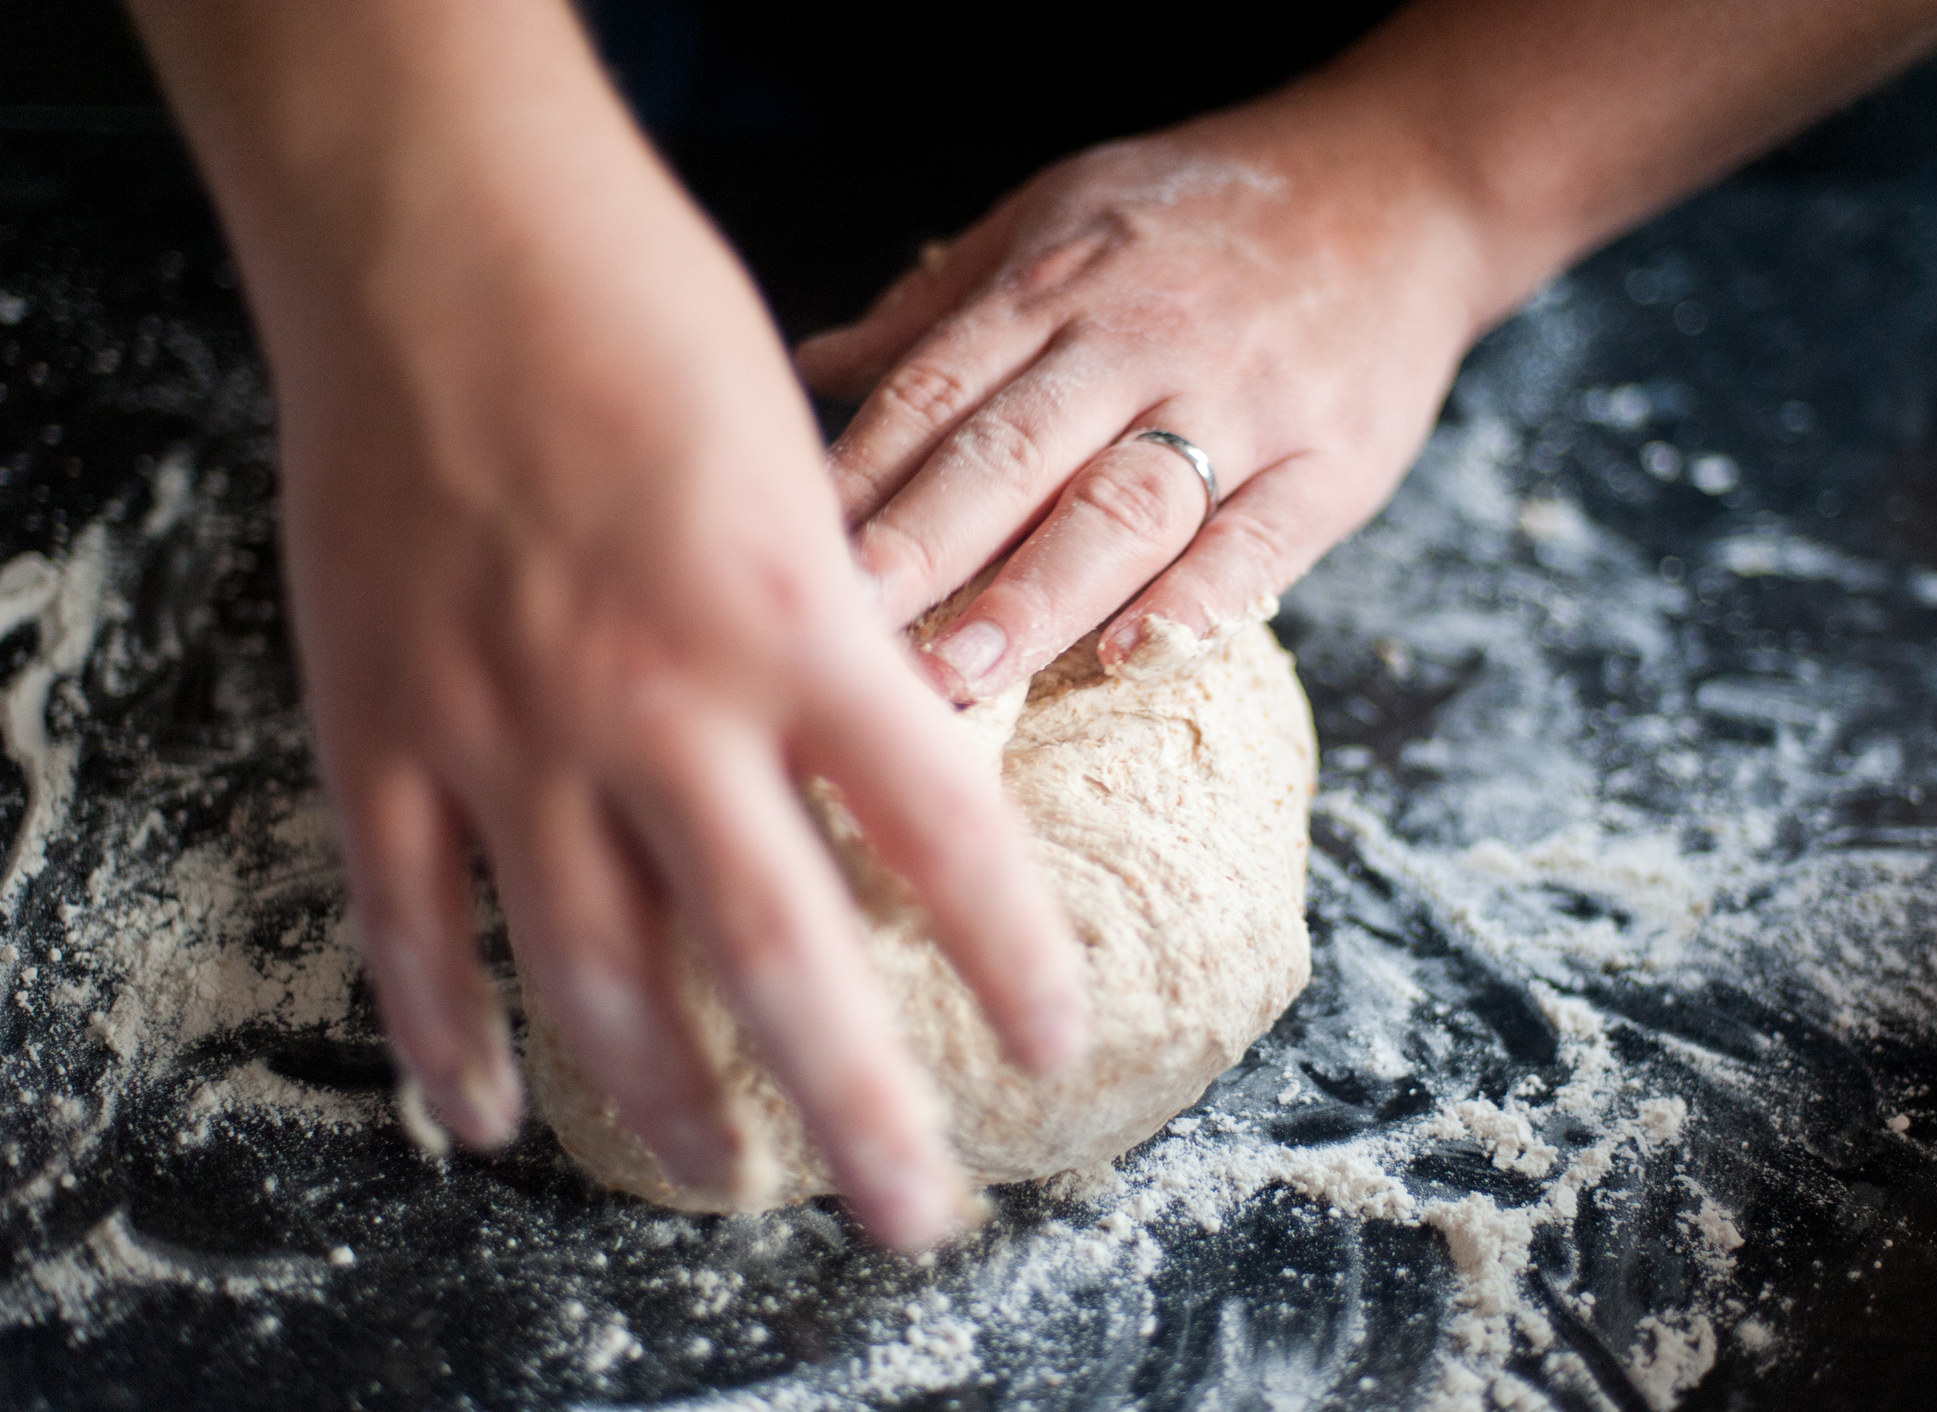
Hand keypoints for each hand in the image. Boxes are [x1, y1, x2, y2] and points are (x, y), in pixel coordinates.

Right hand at [234, 41, 1081, 1247]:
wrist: (445, 233)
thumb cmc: (648, 321)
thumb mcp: (800, 465)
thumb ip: (837, 631)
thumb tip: (894, 763)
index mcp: (798, 625)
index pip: (944, 835)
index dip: (1012, 958)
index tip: (1056, 1041)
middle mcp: (665, 702)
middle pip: (782, 958)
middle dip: (859, 1109)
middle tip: (912, 1218)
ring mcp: (511, 727)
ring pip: (600, 972)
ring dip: (668, 1102)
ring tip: (725, 1180)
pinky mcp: (382, 724)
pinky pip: (413, 920)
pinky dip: (448, 1033)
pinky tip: (484, 1116)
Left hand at [797, 91, 1487, 699]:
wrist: (1404, 184)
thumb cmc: (1211, 213)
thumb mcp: (1064, 213)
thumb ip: (943, 303)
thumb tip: (817, 363)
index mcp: (1058, 283)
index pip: (935, 390)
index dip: (857, 477)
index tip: (786, 553)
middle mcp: (1137, 342)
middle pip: (1009, 456)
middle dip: (918, 549)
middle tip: (840, 631)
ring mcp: (1239, 403)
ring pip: (1121, 506)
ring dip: (1034, 594)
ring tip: (958, 676)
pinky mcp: (1327, 461)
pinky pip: (1257, 540)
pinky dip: (1197, 599)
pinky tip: (1130, 655)